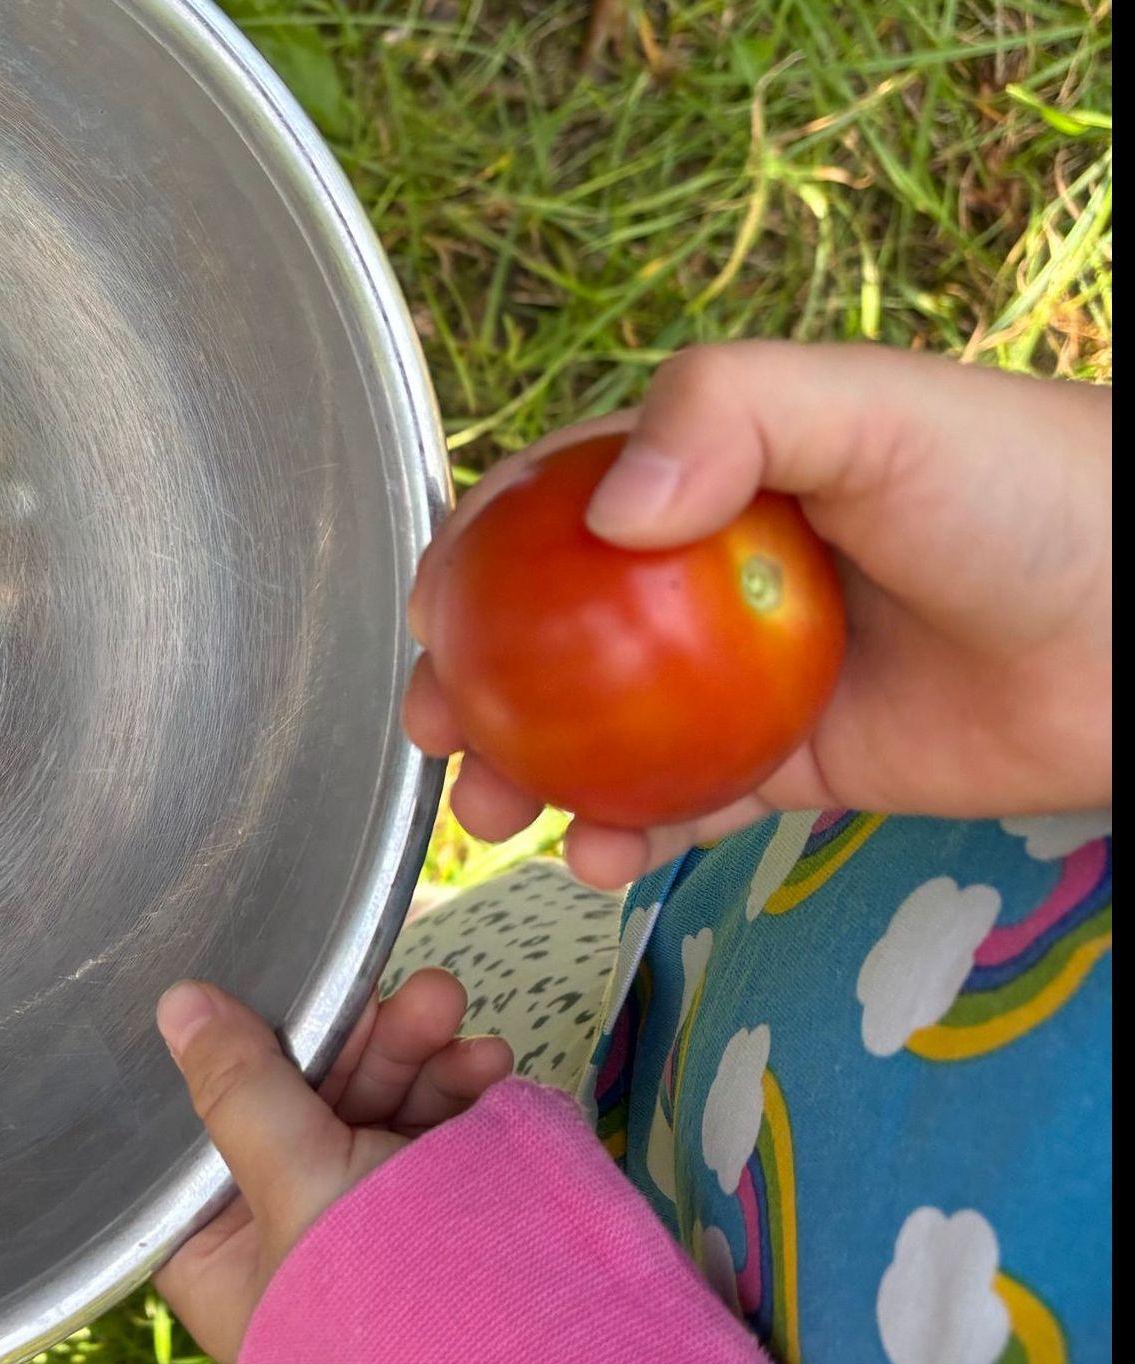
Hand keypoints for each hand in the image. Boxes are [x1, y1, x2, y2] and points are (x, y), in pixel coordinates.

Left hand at [154, 970, 512, 1363]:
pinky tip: (489, 1064)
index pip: (200, 1147)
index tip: (263, 1002)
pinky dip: (456, 1092)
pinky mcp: (438, 1222)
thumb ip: (241, 1088)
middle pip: (292, 1114)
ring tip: (449, 1005)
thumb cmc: (398, 1295)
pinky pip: (431, 1136)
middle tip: (397, 994)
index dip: (229, 1069)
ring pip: (369, 1112)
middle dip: (351, 1048)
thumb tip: (176, 1004)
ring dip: (411, 1053)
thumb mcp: (302, 1180)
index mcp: (221, 1267)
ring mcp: (367, 1236)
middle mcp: (285, 1251)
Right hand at [406, 342, 1113, 888]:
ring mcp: (743, 684)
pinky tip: (598, 856)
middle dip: (474, 686)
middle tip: (439, 730)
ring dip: (528, 778)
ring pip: (599, 737)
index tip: (432, 612)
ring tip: (497, 816)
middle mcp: (711, 583)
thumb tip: (610, 510)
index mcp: (719, 479)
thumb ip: (734, 412)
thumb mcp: (874, 407)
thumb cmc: (1032, 490)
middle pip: (554, 637)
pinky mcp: (790, 771)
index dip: (480, 556)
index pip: (563, 508)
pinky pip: (682, 811)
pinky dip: (626, 840)